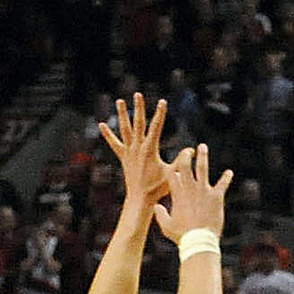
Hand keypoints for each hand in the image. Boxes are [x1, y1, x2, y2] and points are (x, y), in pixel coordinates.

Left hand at [99, 95, 172, 209]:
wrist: (140, 198)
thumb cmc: (158, 188)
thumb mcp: (173, 174)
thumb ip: (182, 161)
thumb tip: (192, 150)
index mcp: (150, 150)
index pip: (156, 127)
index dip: (160, 114)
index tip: (162, 101)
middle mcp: (137, 148)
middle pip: (138, 123)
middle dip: (139, 108)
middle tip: (137, 94)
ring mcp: (129, 152)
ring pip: (125, 129)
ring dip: (122, 115)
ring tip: (119, 101)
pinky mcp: (123, 157)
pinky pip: (114, 143)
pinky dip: (108, 134)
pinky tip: (102, 125)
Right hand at [154, 143, 233, 243]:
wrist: (199, 240)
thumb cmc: (182, 235)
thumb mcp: (166, 226)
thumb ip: (160, 214)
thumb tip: (156, 206)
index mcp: (177, 194)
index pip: (172, 175)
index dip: (173, 169)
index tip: (174, 167)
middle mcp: (189, 188)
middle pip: (185, 166)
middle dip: (185, 156)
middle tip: (188, 150)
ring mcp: (203, 191)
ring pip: (202, 168)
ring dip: (203, 156)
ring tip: (203, 146)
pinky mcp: (216, 196)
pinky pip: (222, 184)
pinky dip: (226, 178)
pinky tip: (230, 172)